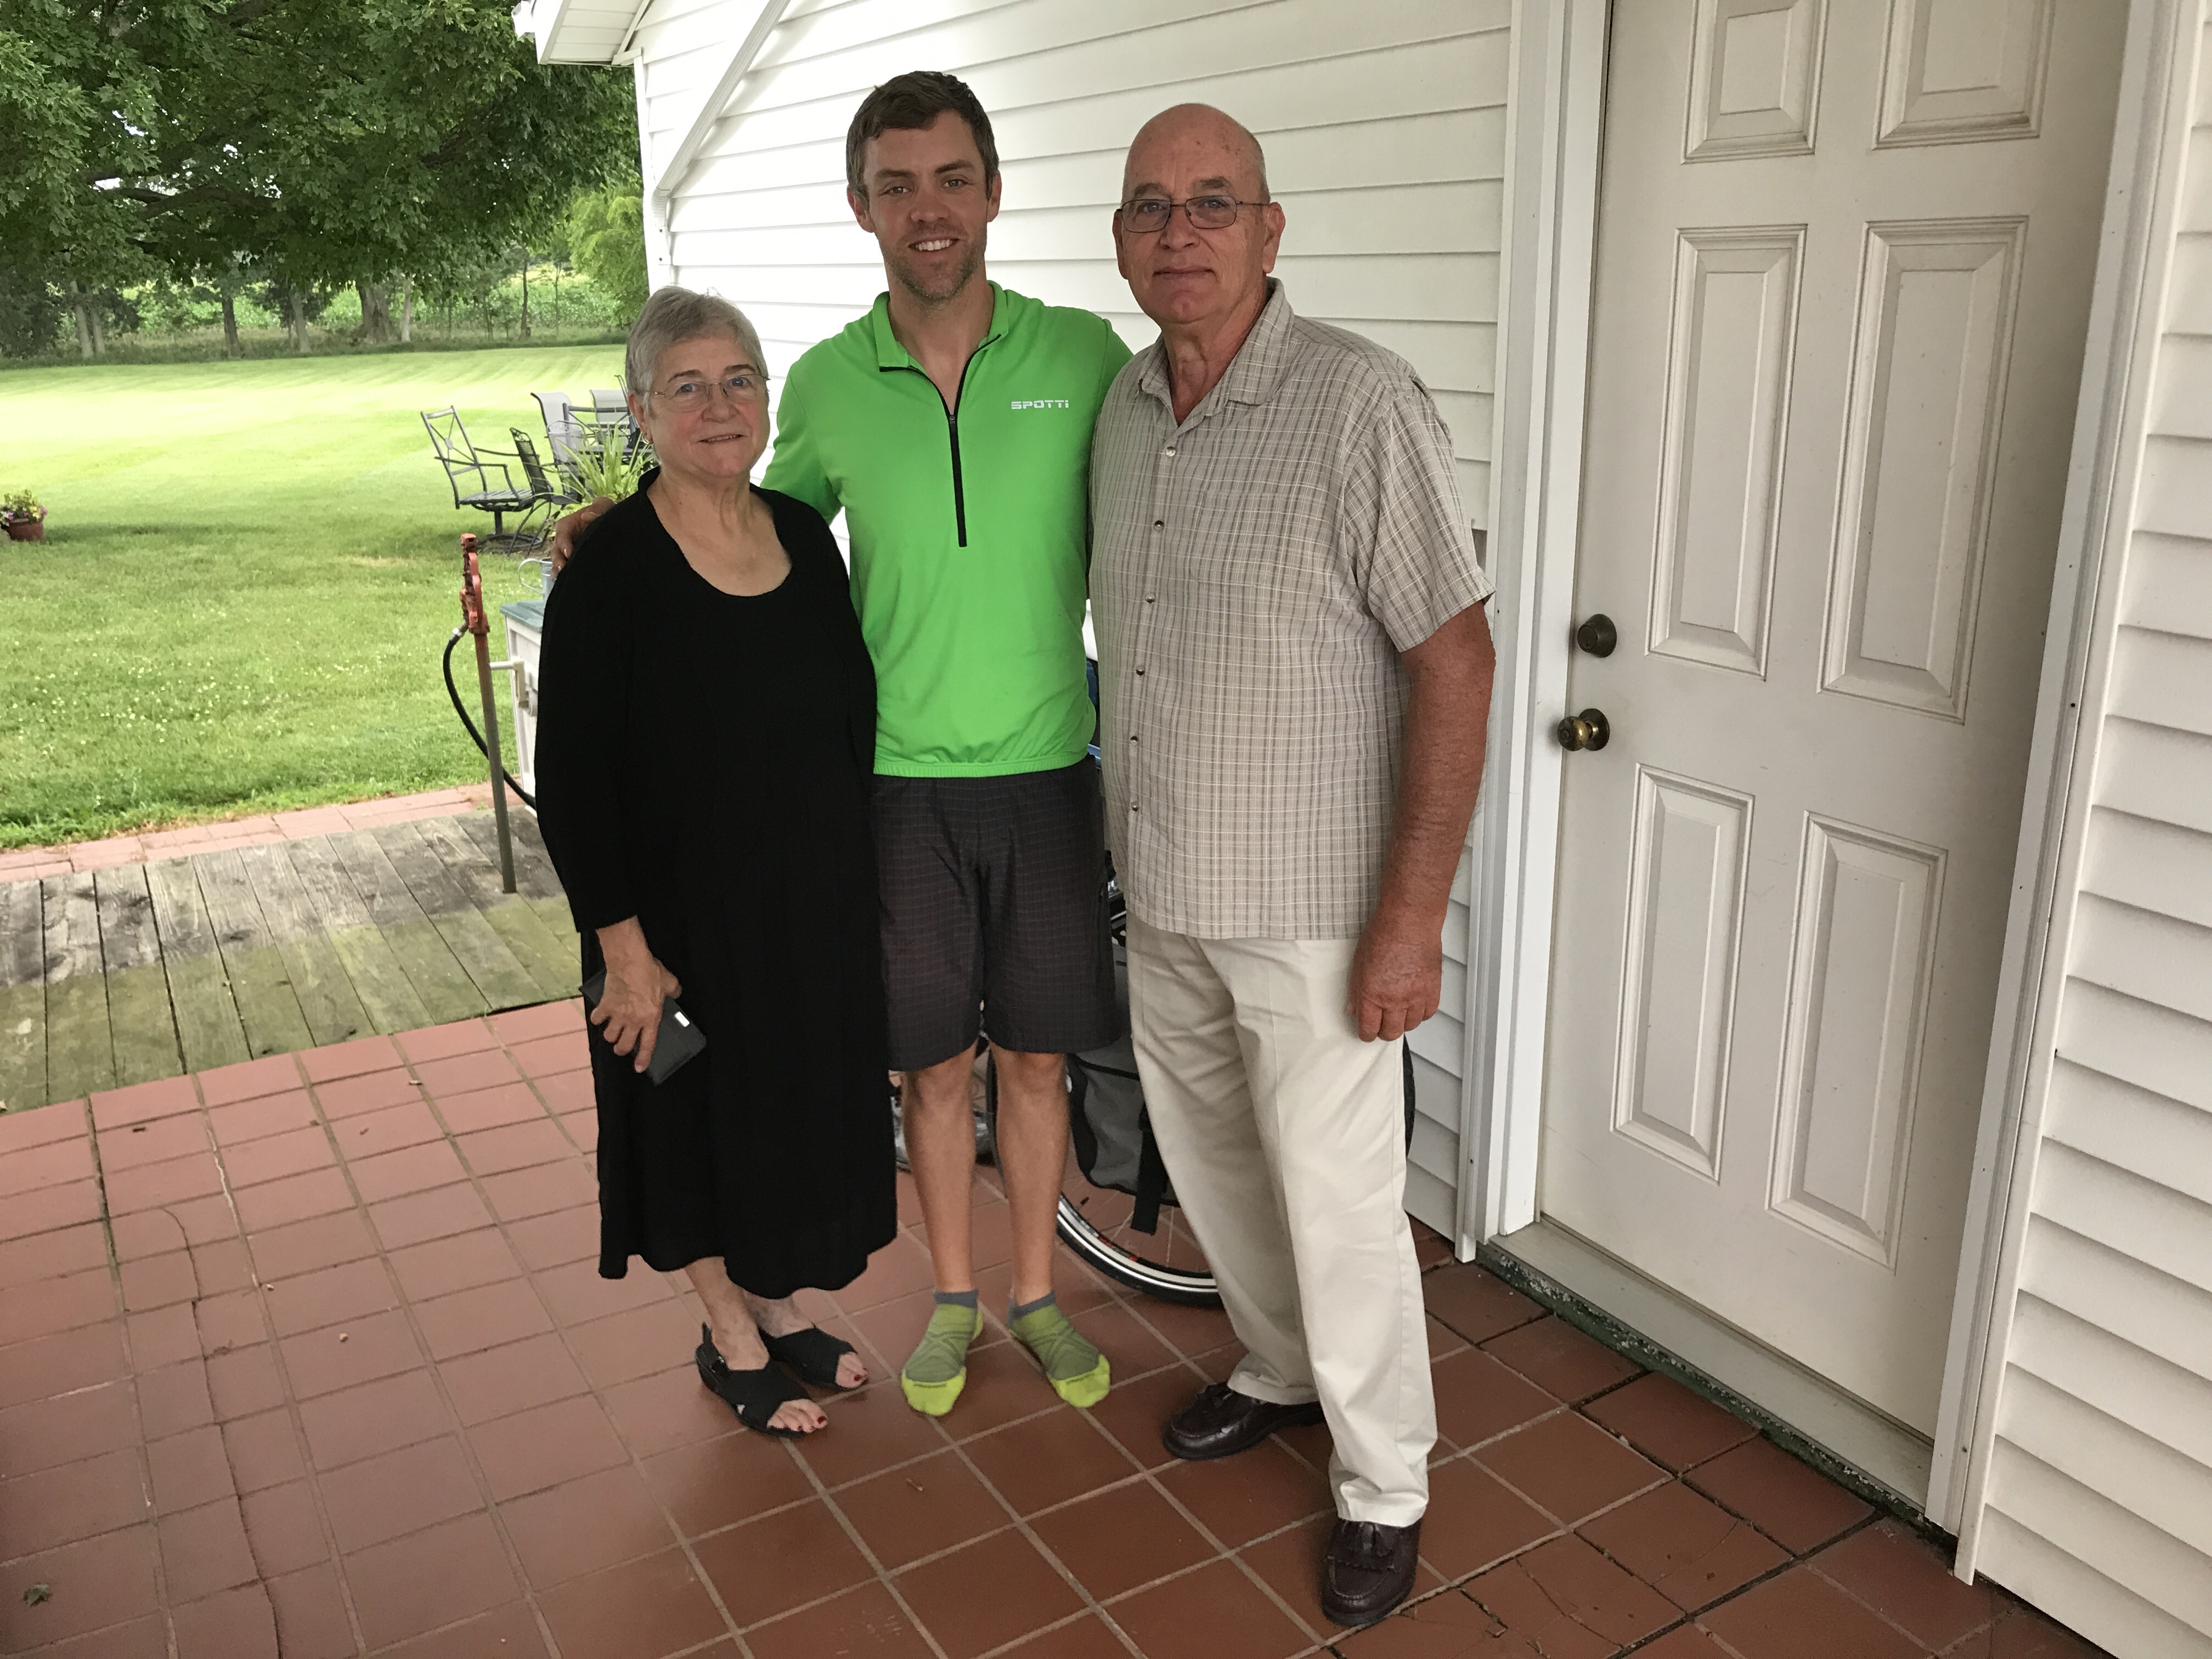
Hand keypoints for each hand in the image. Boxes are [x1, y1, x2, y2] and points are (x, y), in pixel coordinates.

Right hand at [548, 494, 614, 575]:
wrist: (613, 528)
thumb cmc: (604, 514)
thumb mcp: (603, 507)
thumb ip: (597, 509)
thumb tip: (587, 516)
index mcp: (567, 525)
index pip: (562, 533)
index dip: (564, 543)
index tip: (569, 552)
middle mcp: (564, 539)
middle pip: (557, 550)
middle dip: (558, 560)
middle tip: (563, 568)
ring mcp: (567, 552)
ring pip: (558, 562)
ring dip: (559, 570)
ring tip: (562, 577)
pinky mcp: (573, 562)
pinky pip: (564, 570)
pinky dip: (563, 577)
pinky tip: (564, 582)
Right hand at [592, 921, 680, 1072]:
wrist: (630, 962)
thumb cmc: (650, 972)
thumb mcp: (669, 982)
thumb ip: (674, 991)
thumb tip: (676, 992)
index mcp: (651, 1018)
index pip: (647, 1044)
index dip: (643, 1059)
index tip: (639, 1068)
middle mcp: (633, 1021)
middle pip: (623, 1045)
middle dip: (621, 1049)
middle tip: (621, 1046)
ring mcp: (617, 1015)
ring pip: (609, 1036)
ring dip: (610, 1035)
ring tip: (612, 1031)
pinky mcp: (605, 1006)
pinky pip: (596, 1019)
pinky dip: (597, 1018)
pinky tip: (600, 1015)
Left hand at [1347, 907, 1442, 1041]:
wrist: (1409, 921)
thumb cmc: (1383, 935)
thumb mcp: (1358, 963)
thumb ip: (1355, 990)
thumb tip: (1353, 1009)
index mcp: (1372, 994)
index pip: (1369, 1028)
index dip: (1366, 1034)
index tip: (1366, 1032)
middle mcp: (1394, 999)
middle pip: (1390, 1033)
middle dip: (1383, 1032)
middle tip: (1381, 1026)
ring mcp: (1416, 996)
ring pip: (1410, 1026)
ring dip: (1402, 1023)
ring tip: (1398, 1014)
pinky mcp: (1432, 990)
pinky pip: (1428, 1013)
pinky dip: (1420, 1014)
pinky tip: (1415, 1006)